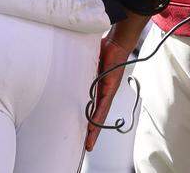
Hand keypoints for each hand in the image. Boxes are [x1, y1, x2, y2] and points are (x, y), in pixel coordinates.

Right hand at [85, 37, 134, 151]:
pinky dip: (98, 114)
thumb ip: (85, 72)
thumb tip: (72, 74)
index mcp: (101, 90)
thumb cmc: (105, 52)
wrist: (117, 43)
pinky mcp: (111, 86)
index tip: (86, 136)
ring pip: (101, 113)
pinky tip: (93, 124)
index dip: (91, 123)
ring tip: (90, 140)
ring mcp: (109, 90)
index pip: (95, 110)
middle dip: (94, 133)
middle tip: (88, 146)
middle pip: (99, 116)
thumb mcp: (91, 65)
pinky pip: (103, 103)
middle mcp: (106, 93)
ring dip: (96, 127)